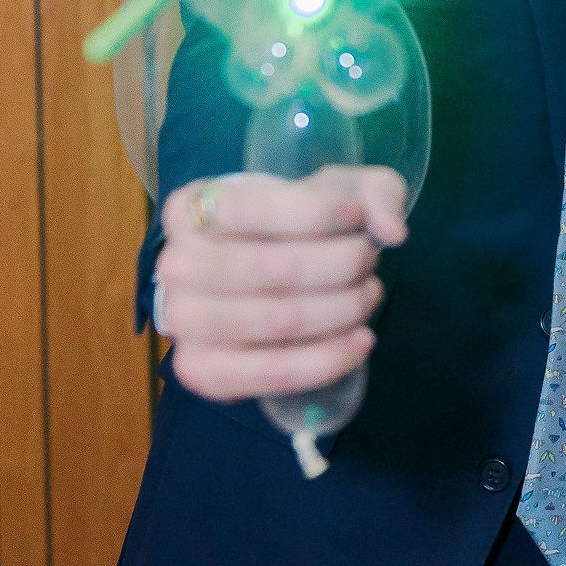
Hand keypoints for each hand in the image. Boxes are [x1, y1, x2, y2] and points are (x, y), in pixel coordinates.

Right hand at [155, 165, 407, 401]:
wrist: (261, 275)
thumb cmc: (296, 226)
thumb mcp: (337, 192)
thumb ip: (374, 193)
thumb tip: (392, 230)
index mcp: (190, 207)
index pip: (251, 208)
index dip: (316, 212)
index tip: (357, 217)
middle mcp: (173, 264)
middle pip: (269, 268)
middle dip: (338, 264)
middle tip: (369, 260)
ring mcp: (182, 323)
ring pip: (276, 321)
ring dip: (340, 309)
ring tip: (369, 295)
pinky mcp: (199, 372)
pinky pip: (270, 374)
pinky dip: (326, 360)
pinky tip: (361, 342)